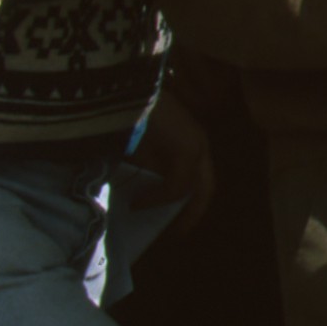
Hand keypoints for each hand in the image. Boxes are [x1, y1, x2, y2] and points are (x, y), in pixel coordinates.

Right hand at [137, 90, 214, 232]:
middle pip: (206, 188)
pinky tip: (137, 202)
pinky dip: (158, 198)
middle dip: (192, 214)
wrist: (121, 90)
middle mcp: (199, 144)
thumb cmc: (126, 116)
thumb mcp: (138, 147)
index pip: (201, 180)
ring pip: (192, 188)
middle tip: (174, 235)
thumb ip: (146, 168)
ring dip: (166, 205)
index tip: (174, 226)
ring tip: (138, 210)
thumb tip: (139, 197)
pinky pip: (177, 185)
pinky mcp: (188, 146)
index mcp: (190, 142)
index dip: (191, 205)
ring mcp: (197, 143)